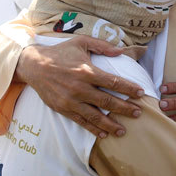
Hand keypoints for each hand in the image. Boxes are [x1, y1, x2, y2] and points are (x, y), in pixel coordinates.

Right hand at [15, 35, 144, 137]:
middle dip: (125, 109)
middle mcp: (79, 88)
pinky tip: (103, 134)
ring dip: (111, 124)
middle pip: (107, 102)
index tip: (141, 92)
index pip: (113, 82)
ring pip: (95, 116)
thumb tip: (121, 51)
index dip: (129, 88)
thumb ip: (102, 45)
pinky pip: (81, 121)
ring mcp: (71, 100)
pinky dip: (93, 129)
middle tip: (139, 113)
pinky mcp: (63, 109)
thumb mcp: (81, 42)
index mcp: (86, 71)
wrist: (34, 65)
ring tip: (123, 130)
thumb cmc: (61, 52)